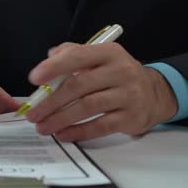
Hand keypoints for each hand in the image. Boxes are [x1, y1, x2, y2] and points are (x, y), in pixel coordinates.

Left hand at [24, 42, 178, 141]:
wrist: (154, 94)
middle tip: (32, 113)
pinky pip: (100, 126)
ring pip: (87, 107)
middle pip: (78, 86)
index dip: (53, 68)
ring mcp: (129, 95)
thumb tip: (48, 58)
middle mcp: (121, 71)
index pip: (77, 57)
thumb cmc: (116, 75)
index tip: (34, 79)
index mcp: (108, 53)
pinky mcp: (132, 118)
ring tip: (42, 126)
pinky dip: (78, 132)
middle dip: (50, 101)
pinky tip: (62, 134)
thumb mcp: (98, 57)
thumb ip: (72, 53)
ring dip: (60, 119)